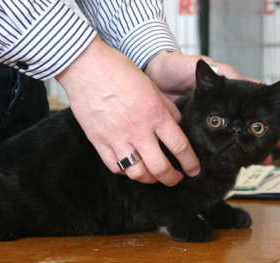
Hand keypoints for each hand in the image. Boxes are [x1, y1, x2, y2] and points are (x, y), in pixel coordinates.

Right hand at [55, 36, 199, 185]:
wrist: (86, 66)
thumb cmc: (119, 71)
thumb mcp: (152, 87)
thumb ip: (167, 109)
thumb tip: (177, 126)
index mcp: (155, 114)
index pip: (180, 147)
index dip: (190, 163)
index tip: (194, 170)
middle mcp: (138, 129)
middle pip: (160, 167)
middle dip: (172, 178)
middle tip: (177, 178)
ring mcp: (117, 137)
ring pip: (137, 173)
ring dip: (150, 179)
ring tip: (154, 176)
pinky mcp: (99, 141)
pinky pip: (115, 166)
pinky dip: (126, 171)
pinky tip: (131, 166)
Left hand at [144, 51, 279, 163]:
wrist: (150, 79)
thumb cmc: (174, 68)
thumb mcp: (200, 66)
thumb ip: (223, 75)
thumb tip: (248, 82)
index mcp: (227, 88)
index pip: (257, 97)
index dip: (275, 106)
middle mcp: (223, 105)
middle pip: (252, 121)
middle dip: (271, 135)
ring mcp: (213, 119)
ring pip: (240, 135)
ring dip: (255, 148)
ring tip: (267, 161)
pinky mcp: (199, 131)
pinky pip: (220, 144)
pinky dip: (233, 153)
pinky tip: (242, 162)